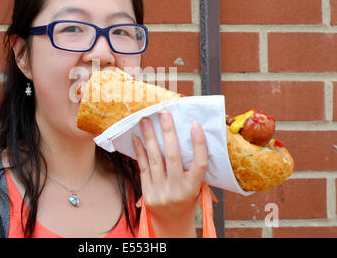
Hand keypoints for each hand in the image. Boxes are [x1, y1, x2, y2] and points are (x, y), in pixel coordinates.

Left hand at [132, 111, 207, 237]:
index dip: (198, 143)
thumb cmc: (186, 199)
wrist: (172, 223)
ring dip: (149, 137)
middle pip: (173, 157)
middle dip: (168, 133)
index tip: (195, 125)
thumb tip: (188, 136)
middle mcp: (178, 190)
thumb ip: (192, 167)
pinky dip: (140, 151)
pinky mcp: (147, 193)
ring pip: (155, 160)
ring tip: (145, 121)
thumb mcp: (195, 186)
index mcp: (194, 187)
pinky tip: (136, 138)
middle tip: (164, 114)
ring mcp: (161, 192)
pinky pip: (143, 168)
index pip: (200, 163)